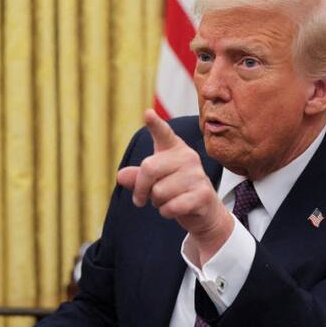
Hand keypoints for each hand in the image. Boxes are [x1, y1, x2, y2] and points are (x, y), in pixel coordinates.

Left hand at [116, 109, 233, 262]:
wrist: (204, 211)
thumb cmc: (175, 191)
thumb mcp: (153, 181)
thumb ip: (137, 177)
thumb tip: (121, 176)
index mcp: (174, 148)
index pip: (163, 133)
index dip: (155, 124)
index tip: (148, 114)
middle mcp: (188, 157)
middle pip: (148, 169)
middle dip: (140, 189)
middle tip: (140, 199)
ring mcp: (197, 175)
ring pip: (158, 191)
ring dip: (157, 203)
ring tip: (168, 200)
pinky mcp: (203, 194)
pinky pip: (171, 206)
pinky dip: (166, 212)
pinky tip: (175, 209)